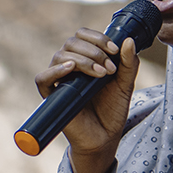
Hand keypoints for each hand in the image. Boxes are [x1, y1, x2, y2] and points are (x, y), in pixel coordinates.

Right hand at [34, 28, 142, 172]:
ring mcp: (59, 80)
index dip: (97, 37)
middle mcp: (69, 66)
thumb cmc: (112, 110)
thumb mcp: (125, 84)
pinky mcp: (52, 96)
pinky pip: (42, 78)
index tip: (115, 49)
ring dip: (83, 60)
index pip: (82, 35)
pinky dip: (54, 70)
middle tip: (110, 68)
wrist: (105, 137)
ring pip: (60, 56)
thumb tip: (129, 40)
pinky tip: (70, 68)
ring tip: (101, 74)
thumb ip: (129, 63)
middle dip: (94, 51)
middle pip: (71, 42)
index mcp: (84, 59)